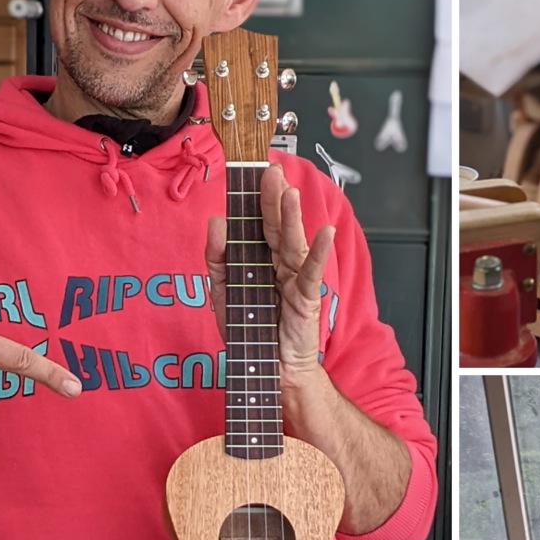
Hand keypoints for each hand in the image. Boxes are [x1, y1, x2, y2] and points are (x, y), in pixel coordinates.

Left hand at [205, 165, 333, 387]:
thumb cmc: (247, 331)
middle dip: (273, 198)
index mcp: (259, 259)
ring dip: (292, 217)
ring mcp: (295, 279)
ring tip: (289, 191)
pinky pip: (311, 272)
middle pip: (276, 226)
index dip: (255, 198)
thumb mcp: (221, 292)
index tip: (252, 171)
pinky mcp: (306, 298)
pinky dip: (318, 252)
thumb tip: (216, 222)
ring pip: (293, 242)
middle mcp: (279, 264)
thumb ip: (216, 257)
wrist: (266, 369)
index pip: (257, 222)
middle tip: (270, 171)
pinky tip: (324, 232)